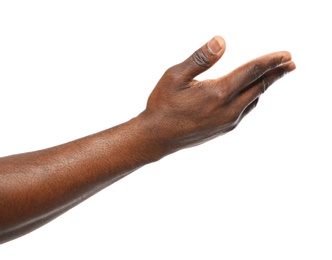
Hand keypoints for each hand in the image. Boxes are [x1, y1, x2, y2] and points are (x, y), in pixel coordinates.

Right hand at [142, 36, 295, 151]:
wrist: (157, 137)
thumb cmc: (163, 105)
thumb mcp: (175, 76)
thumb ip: (200, 59)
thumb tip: (221, 42)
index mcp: (218, 93)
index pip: (252, 72)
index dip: (271, 61)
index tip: (287, 55)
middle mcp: (228, 109)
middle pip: (260, 87)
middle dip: (276, 73)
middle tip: (290, 64)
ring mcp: (228, 121)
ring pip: (254, 99)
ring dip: (264, 86)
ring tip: (272, 76)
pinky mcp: (224, 128)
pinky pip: (245, 110)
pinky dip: (252, 97)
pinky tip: (251, 94)